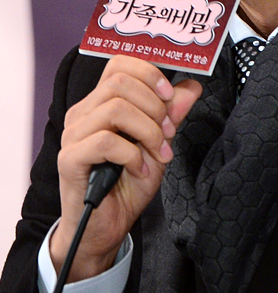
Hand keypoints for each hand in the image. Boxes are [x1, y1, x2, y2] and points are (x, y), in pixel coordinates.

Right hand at [50, 55, 201, 281]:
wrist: (107, 228)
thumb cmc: (127, 184)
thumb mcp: (160, 144)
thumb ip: (172, 114)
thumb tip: (192, 86)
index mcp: (101, 103)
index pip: (119, 64)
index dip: (149, 72)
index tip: (169, 95)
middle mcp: (83, 113)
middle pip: (120, 81)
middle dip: (154, 105)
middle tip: (168, 132)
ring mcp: (73, 135)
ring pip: (116, 108)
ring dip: (148, 131)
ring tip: (158, 153)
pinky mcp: (70, 158)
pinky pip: (106, 141)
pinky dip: (132, 154)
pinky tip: (139, 169)